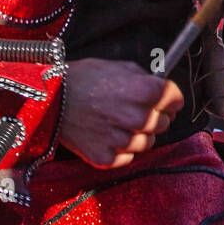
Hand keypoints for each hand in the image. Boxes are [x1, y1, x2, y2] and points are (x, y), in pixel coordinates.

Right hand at [60, 58, 183, 168]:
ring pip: (147, 143)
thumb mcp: (116, 66)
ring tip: (117, 122)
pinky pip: (127, 157)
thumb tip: (158, 85)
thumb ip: (142, 78)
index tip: (163, 98)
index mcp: (144, 91)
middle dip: (154, 115)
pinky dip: (119, 149)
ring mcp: (122, 141)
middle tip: (134, 109)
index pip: (176, 100)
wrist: (48, 99)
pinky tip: (106, 135)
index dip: (170, 97)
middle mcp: (137, 118)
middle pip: (164, 123)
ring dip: (138, 134)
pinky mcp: (106, 159)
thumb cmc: (81, 78)